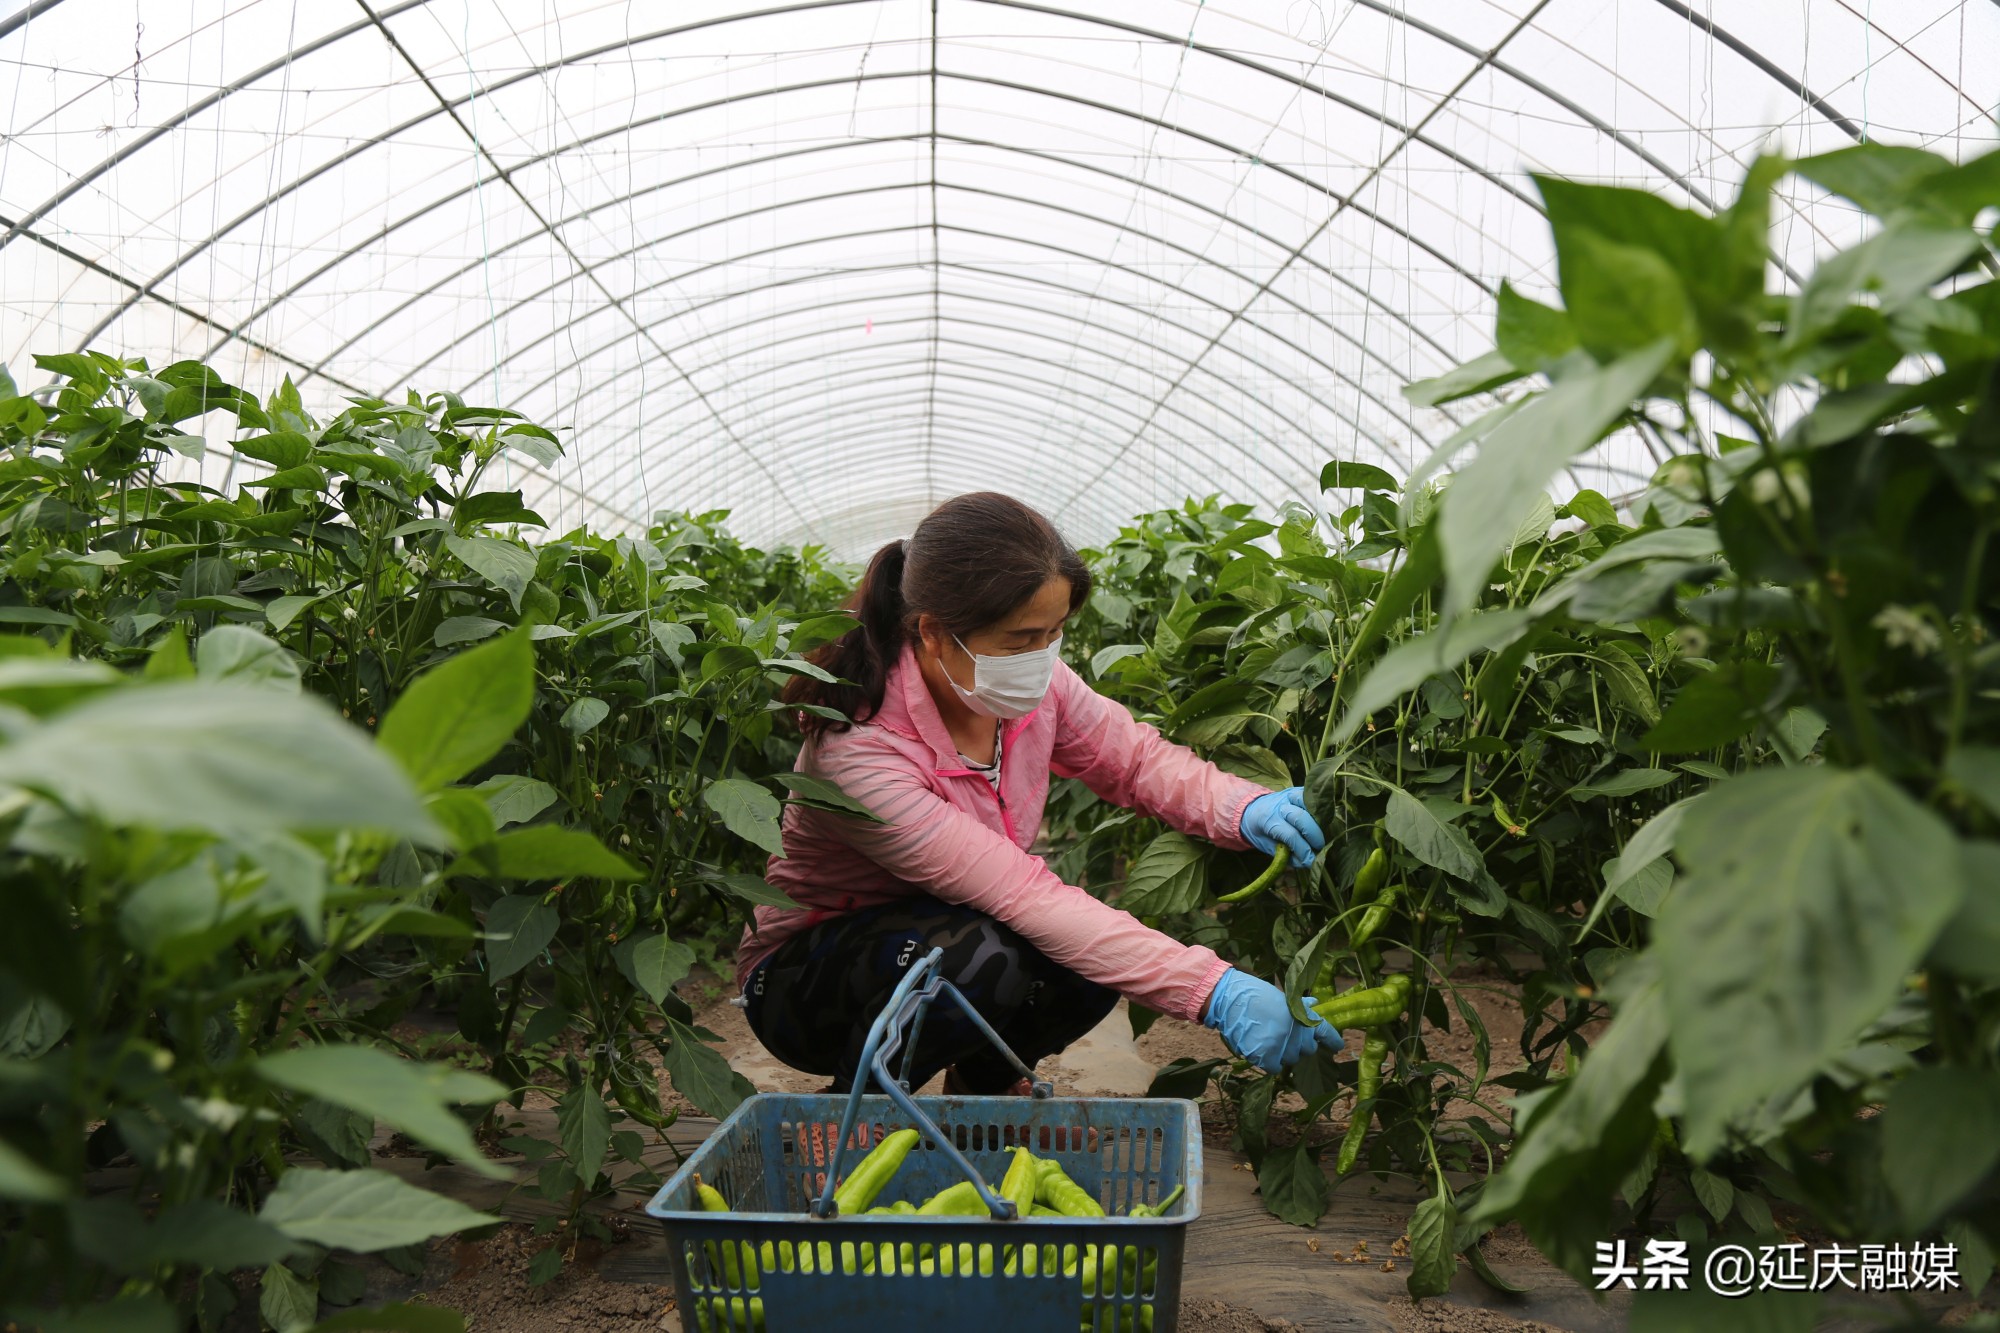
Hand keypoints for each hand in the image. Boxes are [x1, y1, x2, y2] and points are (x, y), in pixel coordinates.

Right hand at [1200, 968, 1343, 1071]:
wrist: (1229, 998)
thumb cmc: (1255, 994)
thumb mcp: (1282, 998)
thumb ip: (1299, 1008)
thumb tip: (1314, 1004)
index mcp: (1302, 1016)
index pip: (1324, 1030)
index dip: (1332, 1040)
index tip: (1338, 1046)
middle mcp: (1296, 1033)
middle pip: (1307, 1050)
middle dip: (1299, 1045)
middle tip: (1284, 1035)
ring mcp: (1281, 1046)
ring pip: (1290, 1059)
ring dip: (1283, 1053)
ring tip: (1268, 1038)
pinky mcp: (1266, 1057)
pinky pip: (1274, 1068)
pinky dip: (1269, 1062)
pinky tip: (1261, 1049)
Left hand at [1239, 787, 1325, 867]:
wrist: (1252, 808)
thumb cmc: (1261, 831)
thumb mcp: (1267, 846)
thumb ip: (1285, 855)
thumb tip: (1307, 862)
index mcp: (1268, 821)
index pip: (1291, 836)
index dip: (1303, 850)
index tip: (1310, 861)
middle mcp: (1279, 805)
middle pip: (1302, 819)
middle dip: (1314, 837)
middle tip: (1318, 848)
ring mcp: (1289, 795)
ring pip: (1309, 806)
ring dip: (1317, 823)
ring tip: (1317, 835)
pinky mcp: (1297, 790)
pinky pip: (1312, 799)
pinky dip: (1318, 810)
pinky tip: (1319, 821)